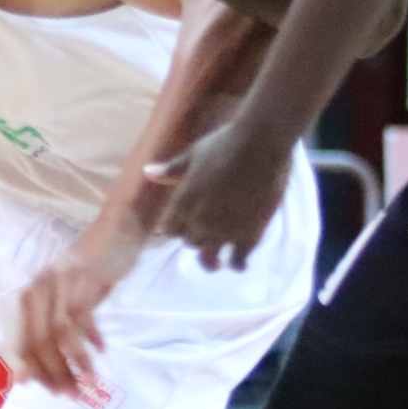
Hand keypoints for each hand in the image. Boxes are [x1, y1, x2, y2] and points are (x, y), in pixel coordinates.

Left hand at [15, 218, 144, 392]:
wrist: (114, 234)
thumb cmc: (88, 276)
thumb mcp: (65, 303)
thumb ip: (49, 333)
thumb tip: (29, 376)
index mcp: (29, 298)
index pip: (24, 344)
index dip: (37, 372)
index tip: (54, 393)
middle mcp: (38, 291)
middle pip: (40, 342)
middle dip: (56, 373)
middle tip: (73, 395)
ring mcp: (60, 283)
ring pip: (60, 333)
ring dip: (75, 362)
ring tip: (89, 382)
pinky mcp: (83, 279)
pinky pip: (83, 316)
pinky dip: (91, 337)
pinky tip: (102, 349)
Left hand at [147, 118, 291, 269]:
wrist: (260, 146)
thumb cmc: (224, 144)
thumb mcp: (193, 154)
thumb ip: (171, 170)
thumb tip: (147, 172)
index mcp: (182, 203)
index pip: (170, 229)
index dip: (177, 228)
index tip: (183, 228)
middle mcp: (200, 222)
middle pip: (190, 242)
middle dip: (195, 239)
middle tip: (204, 238)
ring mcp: (224, 231)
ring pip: (210, 256)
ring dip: (212, 257)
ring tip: (216, 262)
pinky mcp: (248, 235)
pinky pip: (237, 260)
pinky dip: (236, 263)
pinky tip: (238, 264)